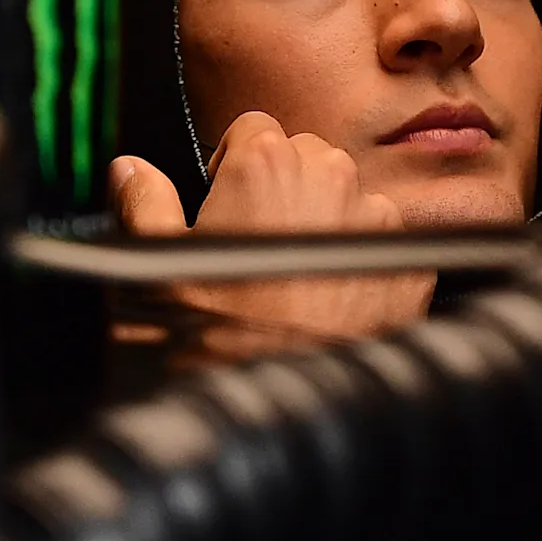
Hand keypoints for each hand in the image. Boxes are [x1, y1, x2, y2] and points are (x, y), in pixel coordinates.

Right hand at [111, 116, 433, 354]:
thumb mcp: (154, 270)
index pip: (255, 127)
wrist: (280, 413)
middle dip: (284, 189)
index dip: (234, 162)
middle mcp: (331, 178)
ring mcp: (378, 222)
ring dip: (326, 224)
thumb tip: (130, 169)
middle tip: (255, 245)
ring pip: (350, 200)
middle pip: (307, 157)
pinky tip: (331, 302)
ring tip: (293, 281)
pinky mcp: (411, 267)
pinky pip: (385, 247)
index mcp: (266, 164)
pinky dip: (362, 264)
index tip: (225, 200)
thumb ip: (143, 205)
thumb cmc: (214, 340)